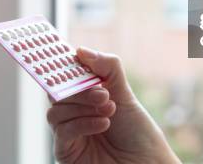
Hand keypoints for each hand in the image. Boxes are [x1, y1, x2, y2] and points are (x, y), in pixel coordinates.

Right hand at [46, 47, 180, 163]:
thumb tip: (80, 50)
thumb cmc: (136, 131)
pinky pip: (62, 130)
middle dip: (80, 89)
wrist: (145, 162)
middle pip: (58, 91)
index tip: (73, 56)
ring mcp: (68, 132)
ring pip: (56, 110)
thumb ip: (106, 67)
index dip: (65, 65)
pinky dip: (82, 123)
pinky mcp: (65, 150)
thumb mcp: (124, 92)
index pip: (65, 75)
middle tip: (103, 93)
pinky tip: (103, 123)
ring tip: (108, 109)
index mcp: (84, 95)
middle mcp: (74, 112)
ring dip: (83, 106)